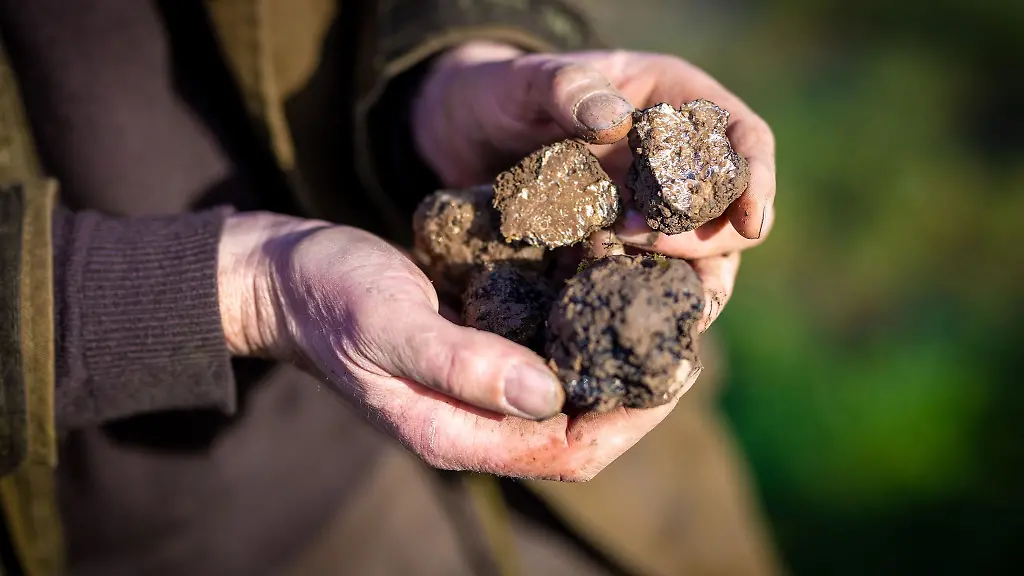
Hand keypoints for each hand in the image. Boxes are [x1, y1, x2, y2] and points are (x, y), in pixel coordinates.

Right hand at [217, 212, 703, 479]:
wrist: (286, 276)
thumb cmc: (330, 300)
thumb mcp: (389, 328)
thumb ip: (463, 366)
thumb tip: (551, 395)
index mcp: (457, 433)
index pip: (568, 452)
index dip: (631, 420)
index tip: (677, 366)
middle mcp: (478, 418)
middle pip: (583, 425)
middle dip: (641, 387)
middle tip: (686, 328)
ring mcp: (481, 384)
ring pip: (573, 386)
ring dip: (620, 351)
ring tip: (665, 301)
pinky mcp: (481, 345)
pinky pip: (549, 347)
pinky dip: (586, 320)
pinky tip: (612, 277)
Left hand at [413, 43, 775, 324]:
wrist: (462, 134)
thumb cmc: (501, 92)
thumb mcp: (526, 80)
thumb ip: (566, 88)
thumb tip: (615, 122)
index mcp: (676, 103)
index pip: (744, 138)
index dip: (756, 179)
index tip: (749, 221)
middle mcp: (674, 162)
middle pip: (728, 210)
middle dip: (703, 236)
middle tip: (648, 241)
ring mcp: (649, 209)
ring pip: (698, 258)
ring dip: (680, 280)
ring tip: (644, 295)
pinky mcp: (617, 248)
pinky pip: (644, 279)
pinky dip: (635, 295)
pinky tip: (608, 307)